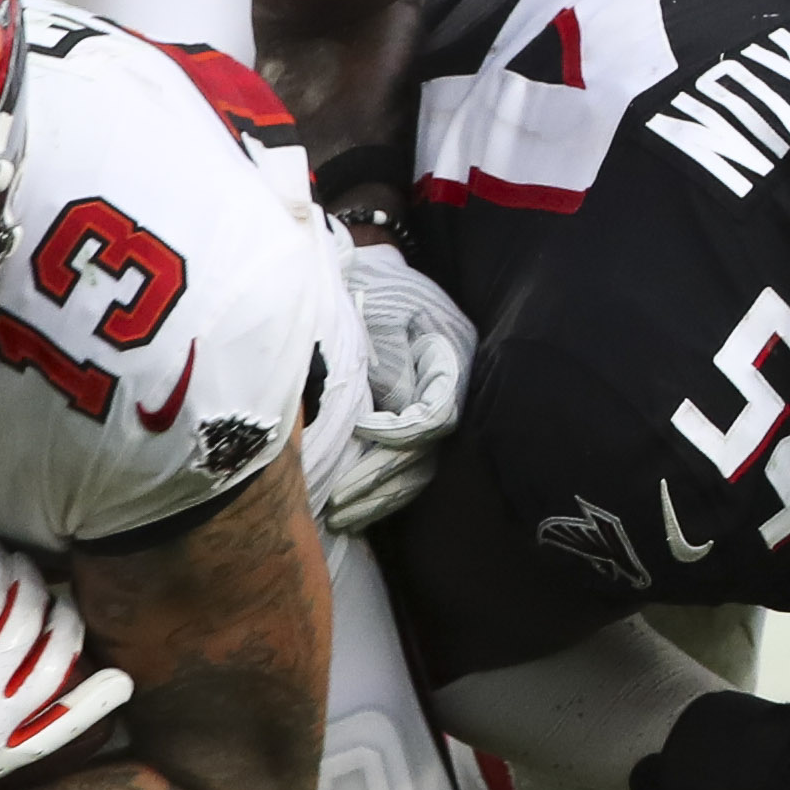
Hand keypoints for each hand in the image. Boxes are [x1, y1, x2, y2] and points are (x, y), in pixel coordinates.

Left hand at [325, 234, 473, 532]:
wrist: (369, 273)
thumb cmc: (375, 287)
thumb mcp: (384, 315)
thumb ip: (393, 366)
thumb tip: (391, 428)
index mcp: (452, 357)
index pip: (437, 413)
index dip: (400, 431)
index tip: (360, 429)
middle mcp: (452, 390)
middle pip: (426, 452)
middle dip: (379, 481)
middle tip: (337, 503)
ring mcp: (436, 410)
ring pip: (417, 469)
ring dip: (378, 497)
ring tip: (338, 515)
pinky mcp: (417, 422)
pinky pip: (406, 467)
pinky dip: (381, 489)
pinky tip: (352, 506)